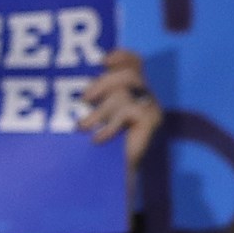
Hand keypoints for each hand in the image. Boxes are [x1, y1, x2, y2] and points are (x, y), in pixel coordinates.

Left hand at [78, 47, 164, 175]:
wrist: (114, 175)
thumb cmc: (101, 145)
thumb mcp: (95, 116)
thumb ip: (95, 97)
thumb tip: (82, 86)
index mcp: (134, 90)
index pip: (135, 63)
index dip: (121, 57)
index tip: (103, 61)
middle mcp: (146, 96)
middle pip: (128, 75)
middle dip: (103, 84)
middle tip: (84, 100)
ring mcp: (151, 108)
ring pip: (125, 93)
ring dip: (101, 109)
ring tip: (84, 126)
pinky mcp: (151, 121)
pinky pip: (128, 112)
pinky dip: (109, 126)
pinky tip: (98, 139)